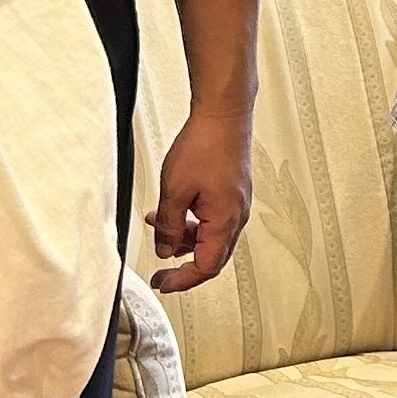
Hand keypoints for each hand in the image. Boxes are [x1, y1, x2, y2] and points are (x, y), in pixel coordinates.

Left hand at [147, 110, 251, 292]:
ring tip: (159, 227)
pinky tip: (174, 210)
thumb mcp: (175, 191)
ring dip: (184, 238)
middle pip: (211, 256)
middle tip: (161, 270)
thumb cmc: (206, 144)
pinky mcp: (232, 193)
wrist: (224, 115)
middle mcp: (236, 216)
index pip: (206, 267)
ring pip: (210, 236)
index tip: (164, 283)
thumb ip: (169, 227)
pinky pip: (212, 219)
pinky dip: (191, 221)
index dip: (182, 280)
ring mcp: (236, 204)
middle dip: (183, 263)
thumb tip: (166, 250)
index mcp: (225, 221)